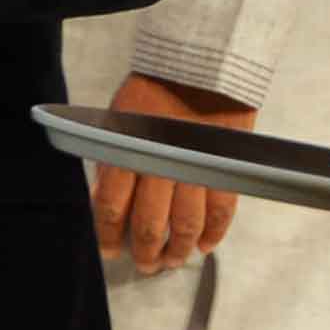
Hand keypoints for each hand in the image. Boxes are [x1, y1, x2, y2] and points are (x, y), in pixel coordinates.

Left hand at [92, 73, 253, 273]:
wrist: (200, 64)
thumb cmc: (154, 89)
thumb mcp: (119, 120)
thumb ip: (113, 159)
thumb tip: (104, 198)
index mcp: (130, 153)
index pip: (113, 208)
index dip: (110, 236)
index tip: (111, 251)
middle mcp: (162, 166)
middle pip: (151, 226)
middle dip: (146, 252)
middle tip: (146, 265)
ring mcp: (196, 169)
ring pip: (187, 225)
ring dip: (179, 250)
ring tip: (173, 261)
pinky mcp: (225, 168)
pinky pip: (222, 210)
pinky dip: (214, 233)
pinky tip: (205, 246)